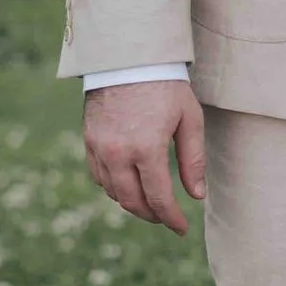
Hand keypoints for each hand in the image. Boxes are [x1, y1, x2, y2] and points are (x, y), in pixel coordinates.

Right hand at [83, 79, 205, 233]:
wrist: (128, 57)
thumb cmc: (166, 85)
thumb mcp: (189, 119)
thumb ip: (193, 160)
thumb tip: (196, 196)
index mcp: (147, 148)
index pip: (158, 199)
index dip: (171, 219)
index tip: (181, 229)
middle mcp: (118, 153)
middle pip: (133, 202)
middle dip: (152, 216)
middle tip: (167, 218)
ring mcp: (99, 148)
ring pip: (113, 193)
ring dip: (132, 203)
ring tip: (150, 202)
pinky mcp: (88, 140)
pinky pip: (98, 177)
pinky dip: (114, 187)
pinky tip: (128, 184)